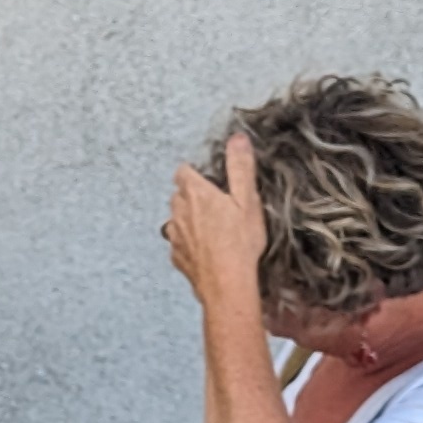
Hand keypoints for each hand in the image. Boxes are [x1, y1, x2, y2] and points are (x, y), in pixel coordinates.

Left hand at [160, 133, 270, 312]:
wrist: (227, 284)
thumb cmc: (239, 242)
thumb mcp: (247, 200)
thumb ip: (240, 167)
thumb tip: (237, 138)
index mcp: (195, 193)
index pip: (183, 171)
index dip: (194, 172)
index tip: (208, 177)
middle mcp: (178, 212)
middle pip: (179, 195)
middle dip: (192, 195)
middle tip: (216, 203)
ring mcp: (174, 236)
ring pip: (176, 219)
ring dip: (189, 219)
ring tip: (212, 227)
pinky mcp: (177, 257)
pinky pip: (179, 243)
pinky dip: (189, 242)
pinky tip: (206, 249)